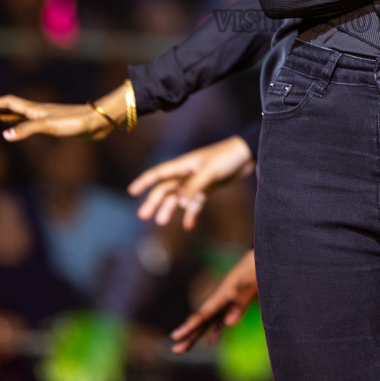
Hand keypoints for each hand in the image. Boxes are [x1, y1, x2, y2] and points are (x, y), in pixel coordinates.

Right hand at [0, 94, 119, 141]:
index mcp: (36, 110)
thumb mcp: (49, 126)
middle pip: (14, 107)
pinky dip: (23, 124)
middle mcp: (40, 111)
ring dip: (9, 114)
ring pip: (23, 114)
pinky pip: (33, 122)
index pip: (10, 103)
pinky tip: (27, 128)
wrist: (98, 122)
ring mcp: (48, 117)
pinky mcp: (57, 124)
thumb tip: (5, 135)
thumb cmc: (75, 122)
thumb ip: (27, 130)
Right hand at [127, 136, 254, 229]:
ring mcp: (196, 182)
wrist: (247, 156)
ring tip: (161, 222)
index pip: (159, 173)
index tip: (132, 191)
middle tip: (143, 216)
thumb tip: (180, 203)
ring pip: (178, 198)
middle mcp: (187, 174)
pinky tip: (188, 225)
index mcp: (183, 165)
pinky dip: (191, 213)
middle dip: (154, 201)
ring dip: (170, 209)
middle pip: (166, 188)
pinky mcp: (207, 188)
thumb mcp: (209, 171)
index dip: (144, 181)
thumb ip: (194, 186)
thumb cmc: (226, 158)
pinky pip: (195, 203)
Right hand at [170, 250, 257, 353]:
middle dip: (188, 335)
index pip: (203, 314)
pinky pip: (221, 318)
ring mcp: (227, 300)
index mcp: (224, 293)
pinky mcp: (235, 301)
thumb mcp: (252, 285)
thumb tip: (227, 323)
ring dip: (197, 335)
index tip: (175, 336)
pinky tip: (211, 341)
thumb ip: (240, 304)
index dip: (189, 326)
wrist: (266, 254)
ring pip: (208, 321)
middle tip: (175, 351)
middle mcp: (221, 297)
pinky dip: (216, 330)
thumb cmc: (260, 268)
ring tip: (183, 349)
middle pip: (201, 319)